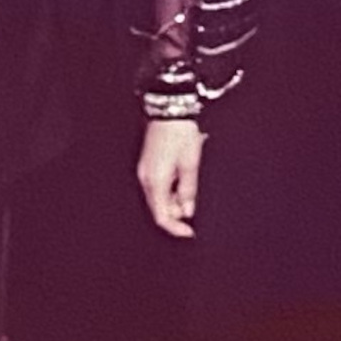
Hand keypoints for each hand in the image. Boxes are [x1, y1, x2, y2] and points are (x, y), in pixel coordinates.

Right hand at [137, 117, 203, 240]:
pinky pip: (158, 185)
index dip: (176, 228)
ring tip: (190, 184)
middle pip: (159, 208)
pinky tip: (182, 176)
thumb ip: (188, 191)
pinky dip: (171, 188)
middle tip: (194, 202)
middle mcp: (145, 178)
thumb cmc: (181, 134)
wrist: (170, 107)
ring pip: (159, 196)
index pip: (162, 217)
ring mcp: (145, 170)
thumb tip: (188, 212)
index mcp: (155, 182)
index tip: (191, 232)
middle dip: (177, 212)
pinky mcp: (148, 163)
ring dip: (175, 199)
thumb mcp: (190, 164)